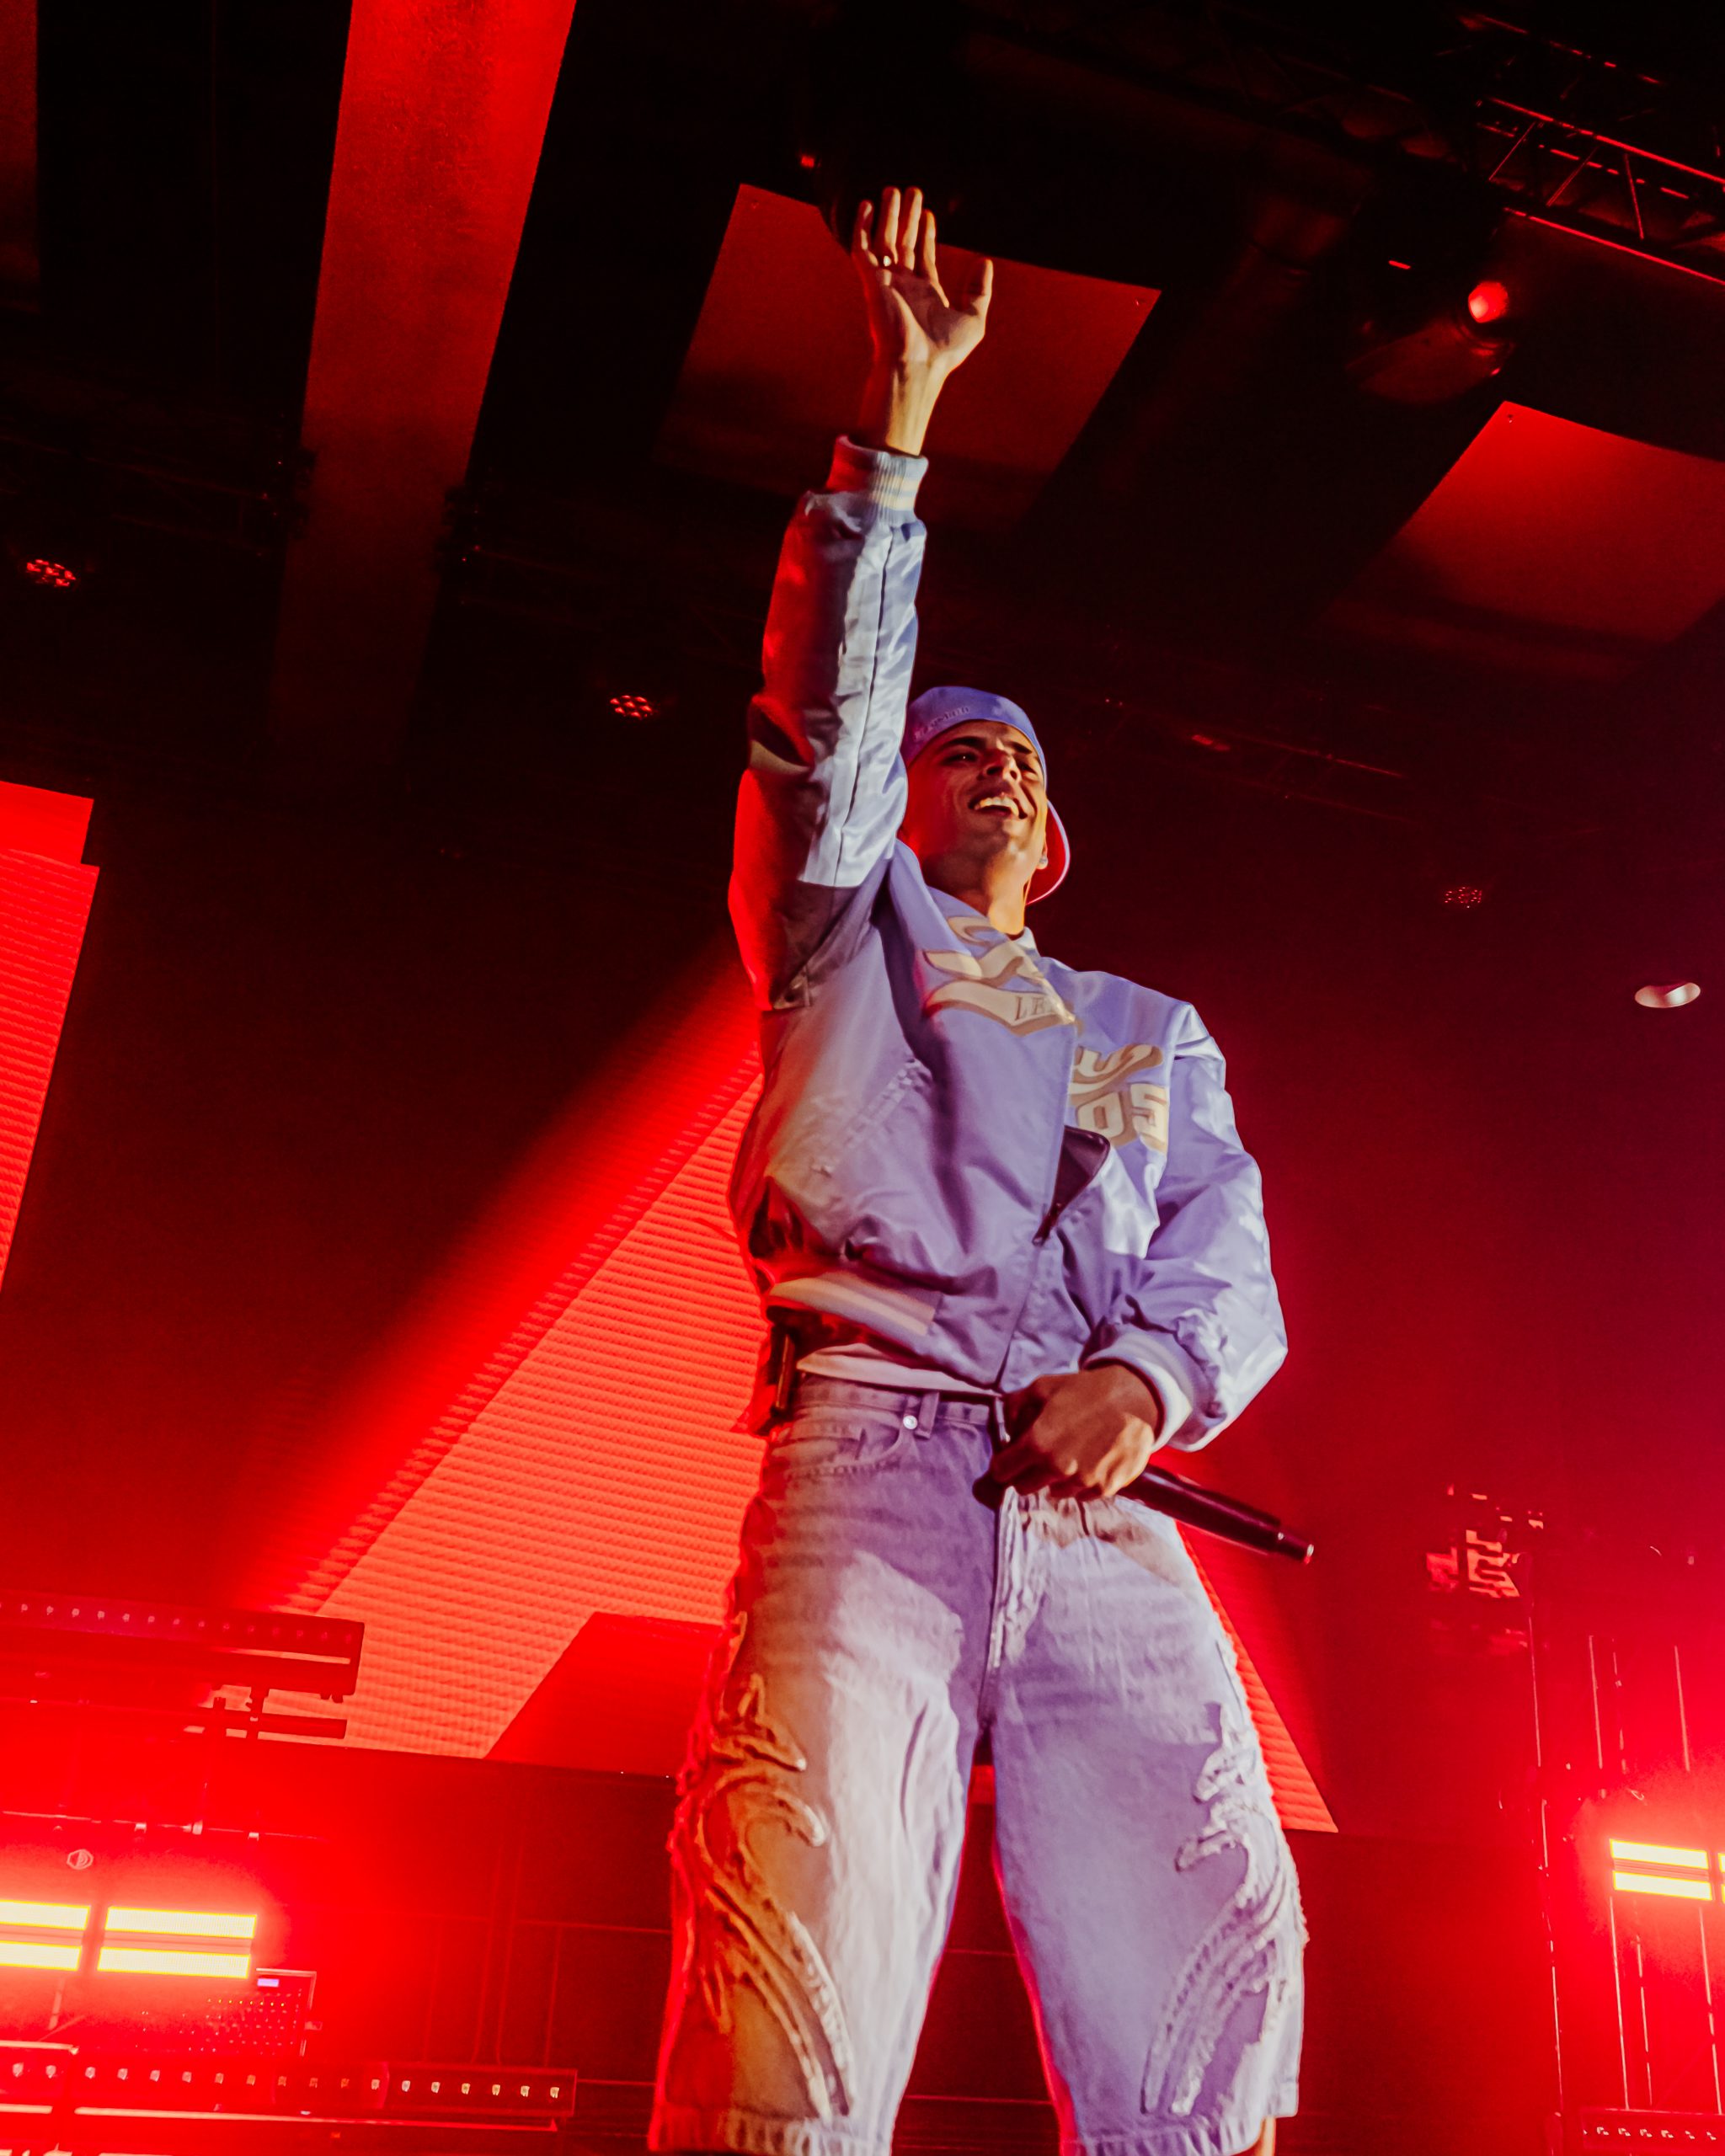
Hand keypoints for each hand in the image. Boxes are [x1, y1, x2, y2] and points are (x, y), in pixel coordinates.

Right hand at [850, 186, 992, 455]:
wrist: (917, 364)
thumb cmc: (944, 350)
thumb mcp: (973, 318)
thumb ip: (979, 290)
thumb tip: (984, 262)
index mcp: (926, 293)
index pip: (924, 256)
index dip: (927, 234)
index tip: (929, 214)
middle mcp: (904, 286)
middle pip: (904, 243)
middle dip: (908, 217)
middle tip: (912, 191)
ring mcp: (886, 283)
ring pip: (884, 240)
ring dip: (888, 215)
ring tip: (893, 190)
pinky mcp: (871, 282)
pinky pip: (862, 249)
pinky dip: (862, 227)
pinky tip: (866, 205)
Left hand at [989, 1364, 1164, 1501]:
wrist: (1134, 1399)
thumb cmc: (1086, 1390)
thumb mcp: (1043, 1387)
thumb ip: (1015, 1406)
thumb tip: (1006, 1429)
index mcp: (1037, 1443)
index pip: (1002, 1472)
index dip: (1002, 1464)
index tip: (1009, 1459)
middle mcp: (1057, 1468)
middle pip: (1024, 1487)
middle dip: (1026, 1473)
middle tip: (1038, 1456)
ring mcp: (1082, 1481)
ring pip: (1054, 1491)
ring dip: (1055, 1478)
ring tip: (1070, 1454)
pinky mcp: (1105, 1488)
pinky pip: (1081, 1494)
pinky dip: (1080, 1482)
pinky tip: (1089, 1461)